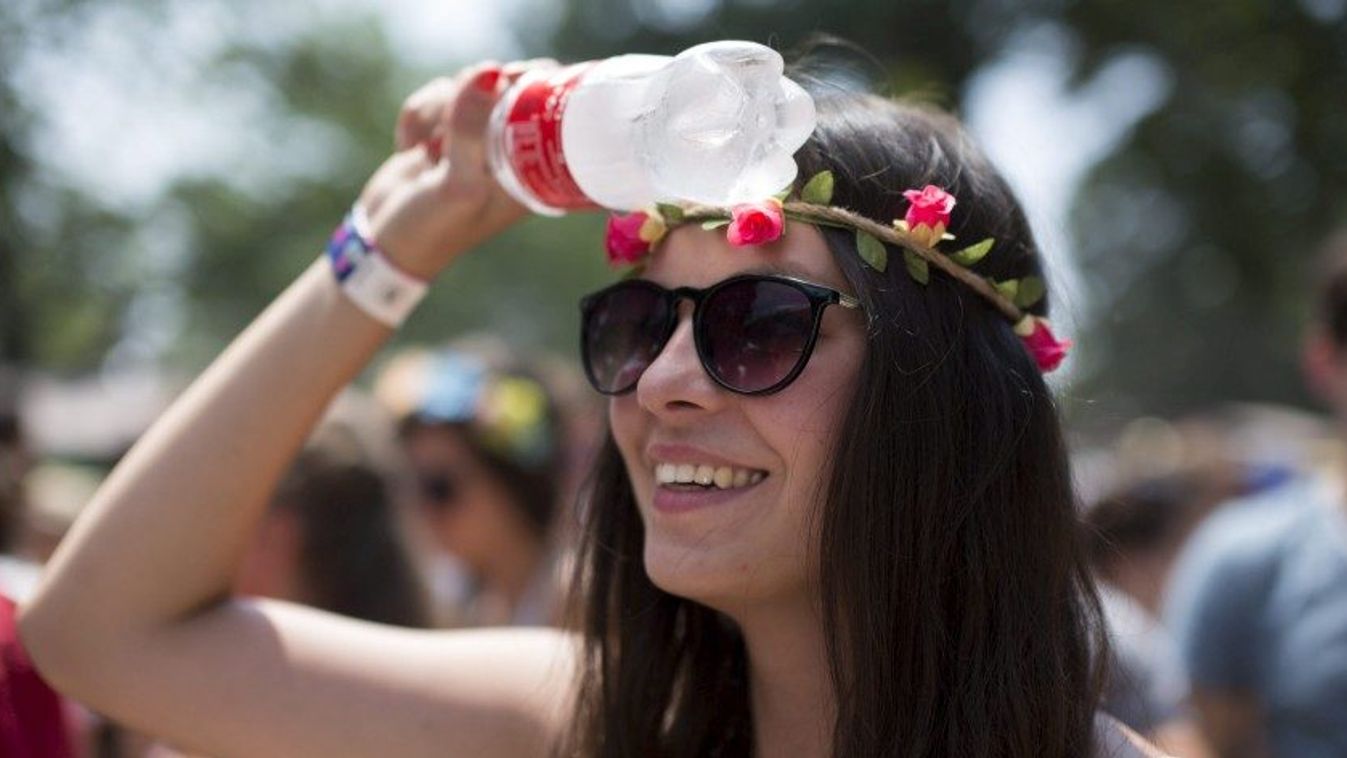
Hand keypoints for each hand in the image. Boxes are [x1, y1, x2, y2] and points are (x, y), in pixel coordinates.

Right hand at [357, 60, 551, 278]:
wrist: (384, 243)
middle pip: (511, 84)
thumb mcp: (458, 186)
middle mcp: (510, 149)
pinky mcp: (446, 128)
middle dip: (475, 93)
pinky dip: (418, 115)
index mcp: (532, 168)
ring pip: (469, 84)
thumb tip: (490, 70)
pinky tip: (410, 149)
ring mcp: (478, 137)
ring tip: (428, 147)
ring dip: (439, 107)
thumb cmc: (433, 228)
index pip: (552, 105)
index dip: (532, 81)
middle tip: (451, 123)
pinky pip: (437, 94)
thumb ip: (473, 131)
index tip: (504, 84)